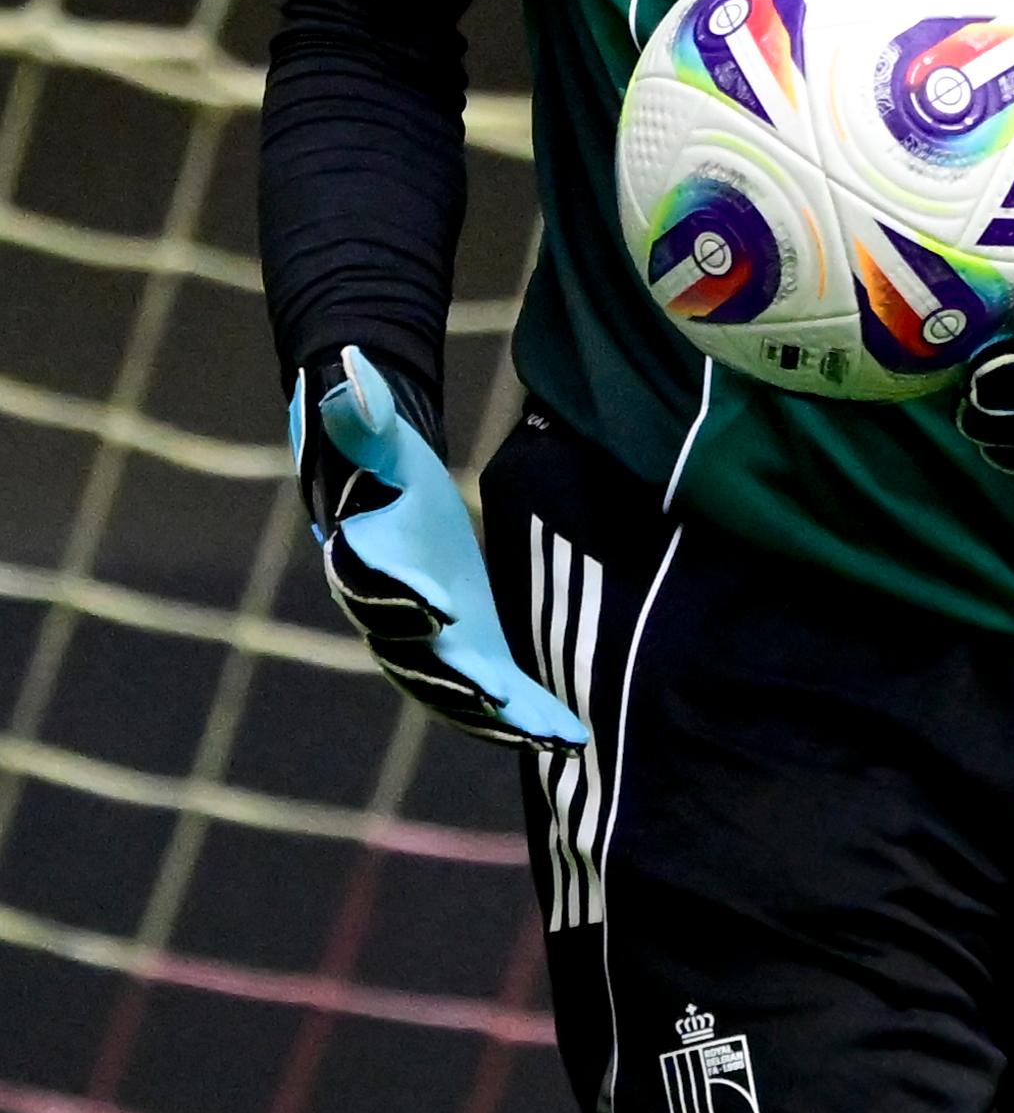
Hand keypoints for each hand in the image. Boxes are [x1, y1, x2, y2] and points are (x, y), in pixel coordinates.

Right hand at [291, 347, 586, 749]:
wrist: (378, 473)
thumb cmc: (372, 443)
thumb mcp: (368, 423)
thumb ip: (356, 409)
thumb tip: (345, 376)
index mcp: (359, 557)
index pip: (373, 582)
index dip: (399, 595)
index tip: (435, 607)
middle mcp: (386, 610)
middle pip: (417, 654)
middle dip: (459, 681)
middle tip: (501, 702)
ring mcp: (423, 636)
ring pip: (456, 688)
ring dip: (501, 716)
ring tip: (554, 736)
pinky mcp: (460, 641)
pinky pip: (488, 688)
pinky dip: (522, 714)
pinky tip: (569, 736)